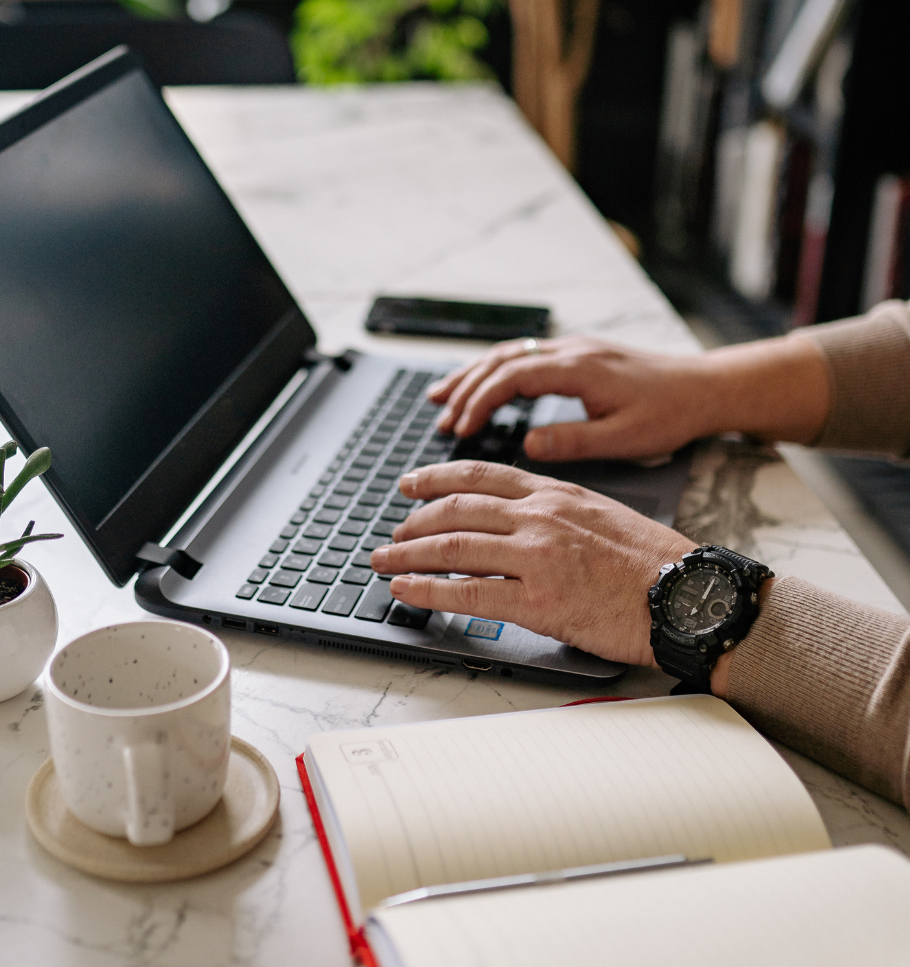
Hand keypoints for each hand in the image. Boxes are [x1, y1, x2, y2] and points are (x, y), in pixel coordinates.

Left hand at [369, 460, 696, 664]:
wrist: (690, 595)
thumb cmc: (655, 561)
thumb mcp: (601, 512)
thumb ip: (555, 509)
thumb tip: (520, 517)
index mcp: (554, 493)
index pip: (480, 474)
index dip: (436, 477)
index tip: (411, 483)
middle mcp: (538, 517)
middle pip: (456, 509)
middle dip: (414, 520)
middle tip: (393, 531)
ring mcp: (536, 556)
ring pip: (452, 547)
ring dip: (408, 554)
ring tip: (383, 560)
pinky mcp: (538, 600)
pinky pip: (468, 593)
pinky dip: (428, 590)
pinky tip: (406, 589)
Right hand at [428, 334, 830, 459]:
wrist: (706, 387)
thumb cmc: (670, 414)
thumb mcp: (625, 438)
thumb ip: (573, 441)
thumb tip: (527, 444)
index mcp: (578, 368)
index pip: (511, 378)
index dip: (479, 401)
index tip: (459, 428)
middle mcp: (570, 350)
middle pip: (501, 360)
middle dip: (465, 387)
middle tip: (438, 416)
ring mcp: (573, 347)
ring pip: (509, 353)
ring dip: (473, 374)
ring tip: (441, 396)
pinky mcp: (578, 354)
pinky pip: (524, 354)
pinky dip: (495, 369)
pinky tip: (482, 383)